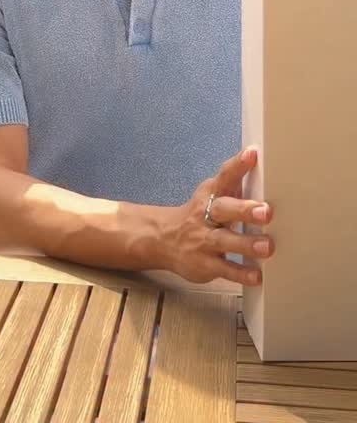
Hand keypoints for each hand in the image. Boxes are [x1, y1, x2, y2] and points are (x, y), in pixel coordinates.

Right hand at [160, 147, 273, 285]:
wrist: (164, 239)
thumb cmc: (200, 215)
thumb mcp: (213, 195)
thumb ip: (235, 184)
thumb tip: (262, 165)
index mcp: (211, 194)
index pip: (224, 175)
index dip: (238, 164)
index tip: (253, 154)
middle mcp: (206, 214)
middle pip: (223, 209)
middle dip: (244, 210)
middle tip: (266, 211)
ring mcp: (203, 240)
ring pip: (224, 240)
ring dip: (246, 244)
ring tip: (267, 247)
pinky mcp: (205, 263)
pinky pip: (224, 269)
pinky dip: (240, 273)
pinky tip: (256, 276)